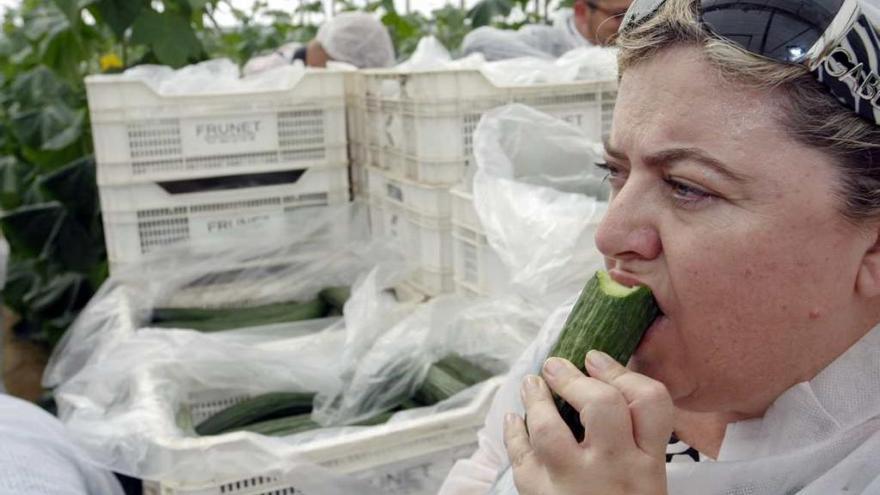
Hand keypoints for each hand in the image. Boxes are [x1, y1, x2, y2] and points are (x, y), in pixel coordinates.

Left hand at [503, 350, 673, 494]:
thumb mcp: (648, 484)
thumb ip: (637, 444)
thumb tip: (606, 389)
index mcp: (648, 467)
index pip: (650, 403)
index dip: (622, 372)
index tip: (598, 360)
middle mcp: (614, 470)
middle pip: (601, 405)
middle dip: (575, 378)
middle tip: (557, 365)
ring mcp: (574, 484)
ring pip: (550, 428)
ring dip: (536, 399)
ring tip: (532, 384)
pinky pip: (521, 456)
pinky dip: (513, 432)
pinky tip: (514, 420)